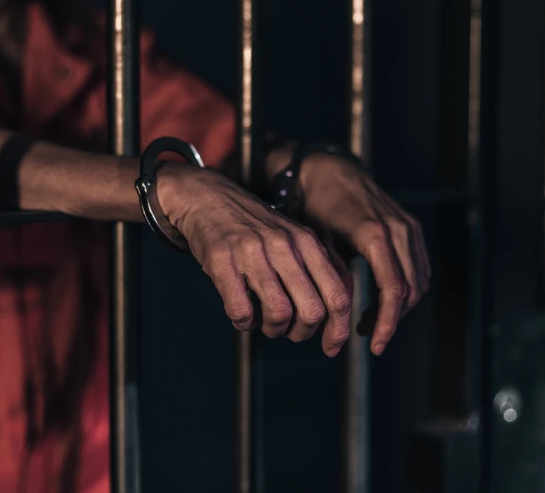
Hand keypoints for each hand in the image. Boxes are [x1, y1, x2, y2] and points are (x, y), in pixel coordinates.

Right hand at [156, 163, 352, 355]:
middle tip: (287, 330)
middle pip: (312, 311)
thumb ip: (316, 270)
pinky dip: (243, 322)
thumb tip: (338, 317)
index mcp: (308, 243)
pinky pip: (241, 310)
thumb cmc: (254, 228)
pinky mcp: (222, 260)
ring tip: (263, 321)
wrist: (207, 196)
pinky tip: (241, 314)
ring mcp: (253, 252)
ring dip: (272, 329)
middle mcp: (285, 246)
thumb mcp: (294, 238)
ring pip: (279, 313)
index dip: (338, 330)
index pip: (338, 296)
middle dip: (301, 333)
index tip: (330, 348)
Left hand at [299, 154, 430, 355]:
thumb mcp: (317, 242)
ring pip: (418, 281)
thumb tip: (339, 315)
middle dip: (392, 320)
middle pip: (410, 289)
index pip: (393, 289)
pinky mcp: (411, 227)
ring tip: (371, 323)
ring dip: (400, 307)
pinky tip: (383, 301)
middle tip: (368, 338)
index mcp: (375, 235)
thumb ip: (333, 275)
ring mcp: (409, 227)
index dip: (387, 322)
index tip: (375, 345)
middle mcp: (399, 230)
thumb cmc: (315, 204)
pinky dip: (406, 289)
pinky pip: (419, 267)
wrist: (329, 169)